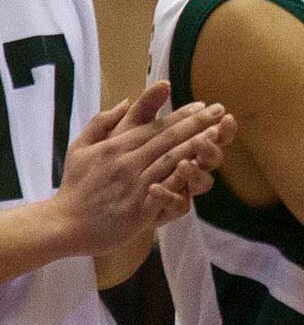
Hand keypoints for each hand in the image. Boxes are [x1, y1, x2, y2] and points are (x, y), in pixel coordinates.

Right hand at [51, 83, 234, 252]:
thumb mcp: (81, 147)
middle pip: (167, 139)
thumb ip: (102, 123)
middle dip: (196, 123)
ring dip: (195, 146)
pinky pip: (164, 192)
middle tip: (219, 111)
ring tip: (217, 133)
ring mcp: (133, 185)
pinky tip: (199, 171)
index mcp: (115, 147)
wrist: (64, 223)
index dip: (180, 116)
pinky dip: (180, 180)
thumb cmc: (75, 186)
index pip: (154, 127)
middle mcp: (126, 162)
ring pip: (169, 160)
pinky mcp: (138, 209)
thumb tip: (125, 102)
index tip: (202, 106)